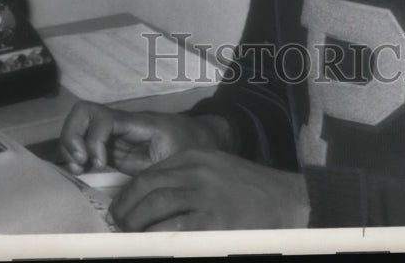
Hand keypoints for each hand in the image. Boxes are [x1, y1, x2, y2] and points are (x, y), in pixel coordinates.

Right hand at [59, 101, 233, 175]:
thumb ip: (157, 175)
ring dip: (72, 146)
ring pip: (80, 125)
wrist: (203, 139)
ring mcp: (116, 133)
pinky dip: (77, 154)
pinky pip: (86, 140)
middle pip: (83, 113)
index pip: (102, 118)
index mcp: (138, 123)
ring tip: (80, 169)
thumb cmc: (194, 147)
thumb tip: (137, 197)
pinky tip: (84, 171)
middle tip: (82, 165)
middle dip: (73, 138)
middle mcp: (122, 124)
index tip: (99, 164)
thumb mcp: (179, 161)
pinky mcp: (113, 146)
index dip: (93, 140)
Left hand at [110, 149, 309, 230]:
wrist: (285, 201)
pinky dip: (157, 240)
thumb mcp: (216, 169)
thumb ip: (187, 177)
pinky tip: (152, 247)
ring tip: (130, 237)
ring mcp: (205, 195)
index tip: (121, 208)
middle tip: (119, 226)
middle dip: (126, 208)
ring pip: (156, 206)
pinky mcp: (214, 221)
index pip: (150, 173)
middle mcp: (197, 171)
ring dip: (136, 224)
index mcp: (196, 157)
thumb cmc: (248, 189)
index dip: (129, 193)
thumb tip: (151, 197)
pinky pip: (175, 232)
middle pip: (148, 187)